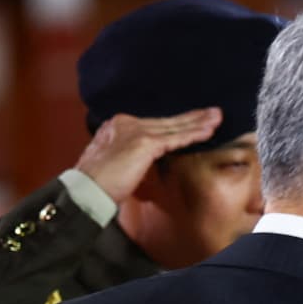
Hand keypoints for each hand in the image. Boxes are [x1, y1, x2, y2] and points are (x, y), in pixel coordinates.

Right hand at [73, 107, 222, 203]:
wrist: (85, 191)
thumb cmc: (98, 184)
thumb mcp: (116, 162)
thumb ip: (133, 155)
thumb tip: (147, 159)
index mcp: (118, 127)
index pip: (155, 124)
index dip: (177, 123)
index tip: (195, 121)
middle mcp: (126, 124)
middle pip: (167, 122)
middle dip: (192, 117)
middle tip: (213, 113)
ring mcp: (135, 132)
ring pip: (174, 127)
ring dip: (198, 123)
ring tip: (217, 118)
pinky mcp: (143, 143)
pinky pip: (174, 138)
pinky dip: (193, 135)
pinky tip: (208, 132)